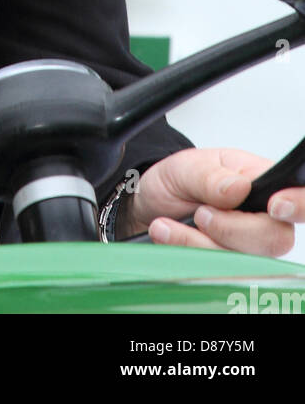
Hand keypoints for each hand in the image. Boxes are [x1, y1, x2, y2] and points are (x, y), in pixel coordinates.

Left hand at [116, 147, 302, 256]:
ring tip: (167, 224)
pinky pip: (218, 273)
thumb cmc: (179, 180)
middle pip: (274, 239)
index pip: (299, 196)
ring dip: (199, 244)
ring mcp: (248, 246)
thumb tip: (239, 186)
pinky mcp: (229, 267)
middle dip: (230, 230)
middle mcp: (263, 218)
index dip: (297, 205)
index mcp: (261, 181)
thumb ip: (211, 176)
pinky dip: (188, 254)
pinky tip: (168, 235)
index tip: (275, 206)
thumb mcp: (186, 167)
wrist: (151, 206)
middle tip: (200, 213)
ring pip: (244, 262)